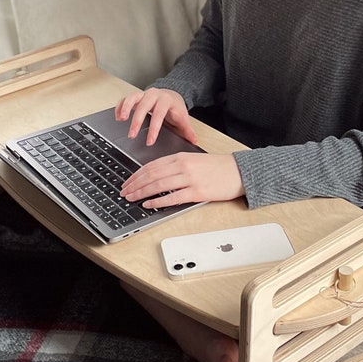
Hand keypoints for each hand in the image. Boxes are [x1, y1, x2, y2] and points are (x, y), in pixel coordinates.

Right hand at [115, 87, 197, 145]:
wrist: (172, 95)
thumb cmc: (175, 109)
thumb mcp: (182, 118)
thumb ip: (187, 130)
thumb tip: (193, 141)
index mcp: (166, 100)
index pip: (159, 114)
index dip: (154, 128)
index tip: (149, 141)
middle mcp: (154, 95)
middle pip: (143, 106)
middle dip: (137, 121)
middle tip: (132, 135)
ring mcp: (144, 94)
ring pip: (132, 98)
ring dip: (125, 108)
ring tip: (121, 120)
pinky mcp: (136, 96)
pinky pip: (126, 99)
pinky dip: (120, 106)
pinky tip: (118, 117)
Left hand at [119, 152, 244, 209]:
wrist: (238, 171)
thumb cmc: (217, 167)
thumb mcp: (194, 160)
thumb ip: (176, 166)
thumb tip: (156, 176)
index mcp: (180, 157)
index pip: (152, 165)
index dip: (136, 175)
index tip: (128, 182)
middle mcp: (183, 166)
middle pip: (151, 175)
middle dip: (135, 184)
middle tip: (125, 192)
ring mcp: (189, 179)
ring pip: (159, 185)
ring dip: (142, 192)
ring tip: (132, 198)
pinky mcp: (197, 192)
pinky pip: (173, 197)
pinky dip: (158, 201)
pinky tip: (149, 204)